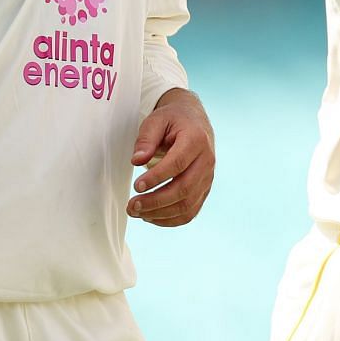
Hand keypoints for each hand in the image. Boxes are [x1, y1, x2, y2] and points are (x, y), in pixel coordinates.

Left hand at [129, 89, 215, 225]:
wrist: (194, 123)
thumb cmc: (173, 121)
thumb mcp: (156, 121)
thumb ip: (146, 139)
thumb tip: (137, 161)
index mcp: (196, 140)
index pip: (178, 163)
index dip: (157, 177)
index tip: (137, 186)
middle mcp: (207, 160)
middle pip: (184, 188)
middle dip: (156, 201)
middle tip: (132, 205)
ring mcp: (207, 178)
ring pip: (187, 204)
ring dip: (160, 213)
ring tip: (137, 212)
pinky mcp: (204, 190)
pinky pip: (190, 211)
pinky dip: (170, 220)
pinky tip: (150, 217)